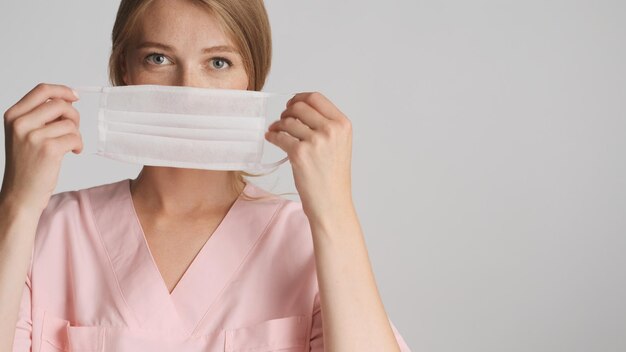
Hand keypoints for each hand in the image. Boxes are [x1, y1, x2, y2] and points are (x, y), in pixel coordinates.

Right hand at [1, 83, 82, 213]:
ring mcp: (33, 136)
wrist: (20, 195)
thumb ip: (40, 116)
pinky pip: (75, 137)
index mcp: (13, 115)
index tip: (75, 96)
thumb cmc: (27, 165)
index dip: (63, 90)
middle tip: (73, 129)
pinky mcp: (48, 149)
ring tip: (70, 145)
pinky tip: (73, 152)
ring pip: (70, 122)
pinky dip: (79, 144)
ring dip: (76, 134)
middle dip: (74, 115)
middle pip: (60, 103)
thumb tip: (67, 100)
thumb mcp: (25, 134)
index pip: (42, 90)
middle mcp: (20, 123)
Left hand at [265, 92, 352, 220]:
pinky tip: (271, 138)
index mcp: (342, 124)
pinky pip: (279, 136)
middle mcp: (331, 130)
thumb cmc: (333, 177)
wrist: (332, 203)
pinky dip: (272, 136)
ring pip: (287, 120)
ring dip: (278, 124)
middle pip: (299, 106)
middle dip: (287, 111)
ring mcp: (316, 141)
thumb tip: (299, 108)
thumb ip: (326, 125)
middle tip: (282, 120)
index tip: (292, 104)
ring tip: (276, 131)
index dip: (300, 98)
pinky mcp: (300, 153)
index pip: (316, 98)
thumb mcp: (339, 144)